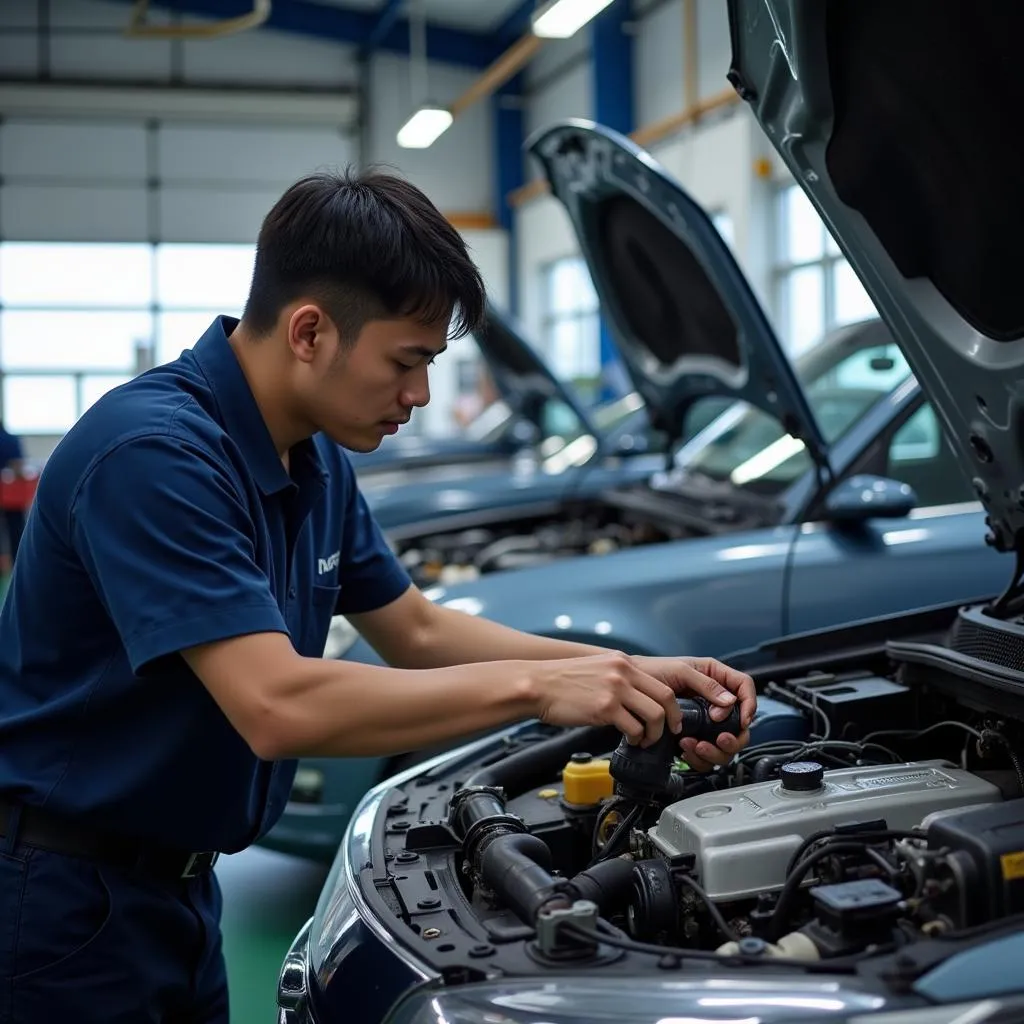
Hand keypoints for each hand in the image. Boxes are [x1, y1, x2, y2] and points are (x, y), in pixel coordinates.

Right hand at [529, 652, 682, 746]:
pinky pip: (634, 728)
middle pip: (666, 698)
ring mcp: (615, 689)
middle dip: (672, 720)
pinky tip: (629, 740)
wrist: (536, 685)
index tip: (673, 718)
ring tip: (644, 740)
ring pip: (655, 715)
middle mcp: (622, 672)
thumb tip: (636, 699)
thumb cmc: (561, 681)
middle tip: (668, 733)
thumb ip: (619, 678)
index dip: (673, 706)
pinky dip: (636, 738)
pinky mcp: (605, 708)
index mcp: (622, 662)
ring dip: (654, 734)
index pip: (661, 683)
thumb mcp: (597, 668)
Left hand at [633, 655, 755, 770]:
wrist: (629, 689)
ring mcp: (704, 721)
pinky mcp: (692, 736)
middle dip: (732, 737)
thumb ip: (706, 684)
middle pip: (740, 725)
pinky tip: (685, 749)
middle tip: (718, 739)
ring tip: (695, 745)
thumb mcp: (680, 671)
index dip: (748, 705)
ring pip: (724, 745)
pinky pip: (705, 755)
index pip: (744, 688)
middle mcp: (713, 700)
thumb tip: (729, 701)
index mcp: (715, 677)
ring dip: (714, 751)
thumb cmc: (651, 671)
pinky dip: (699, 757)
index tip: (741, 720)